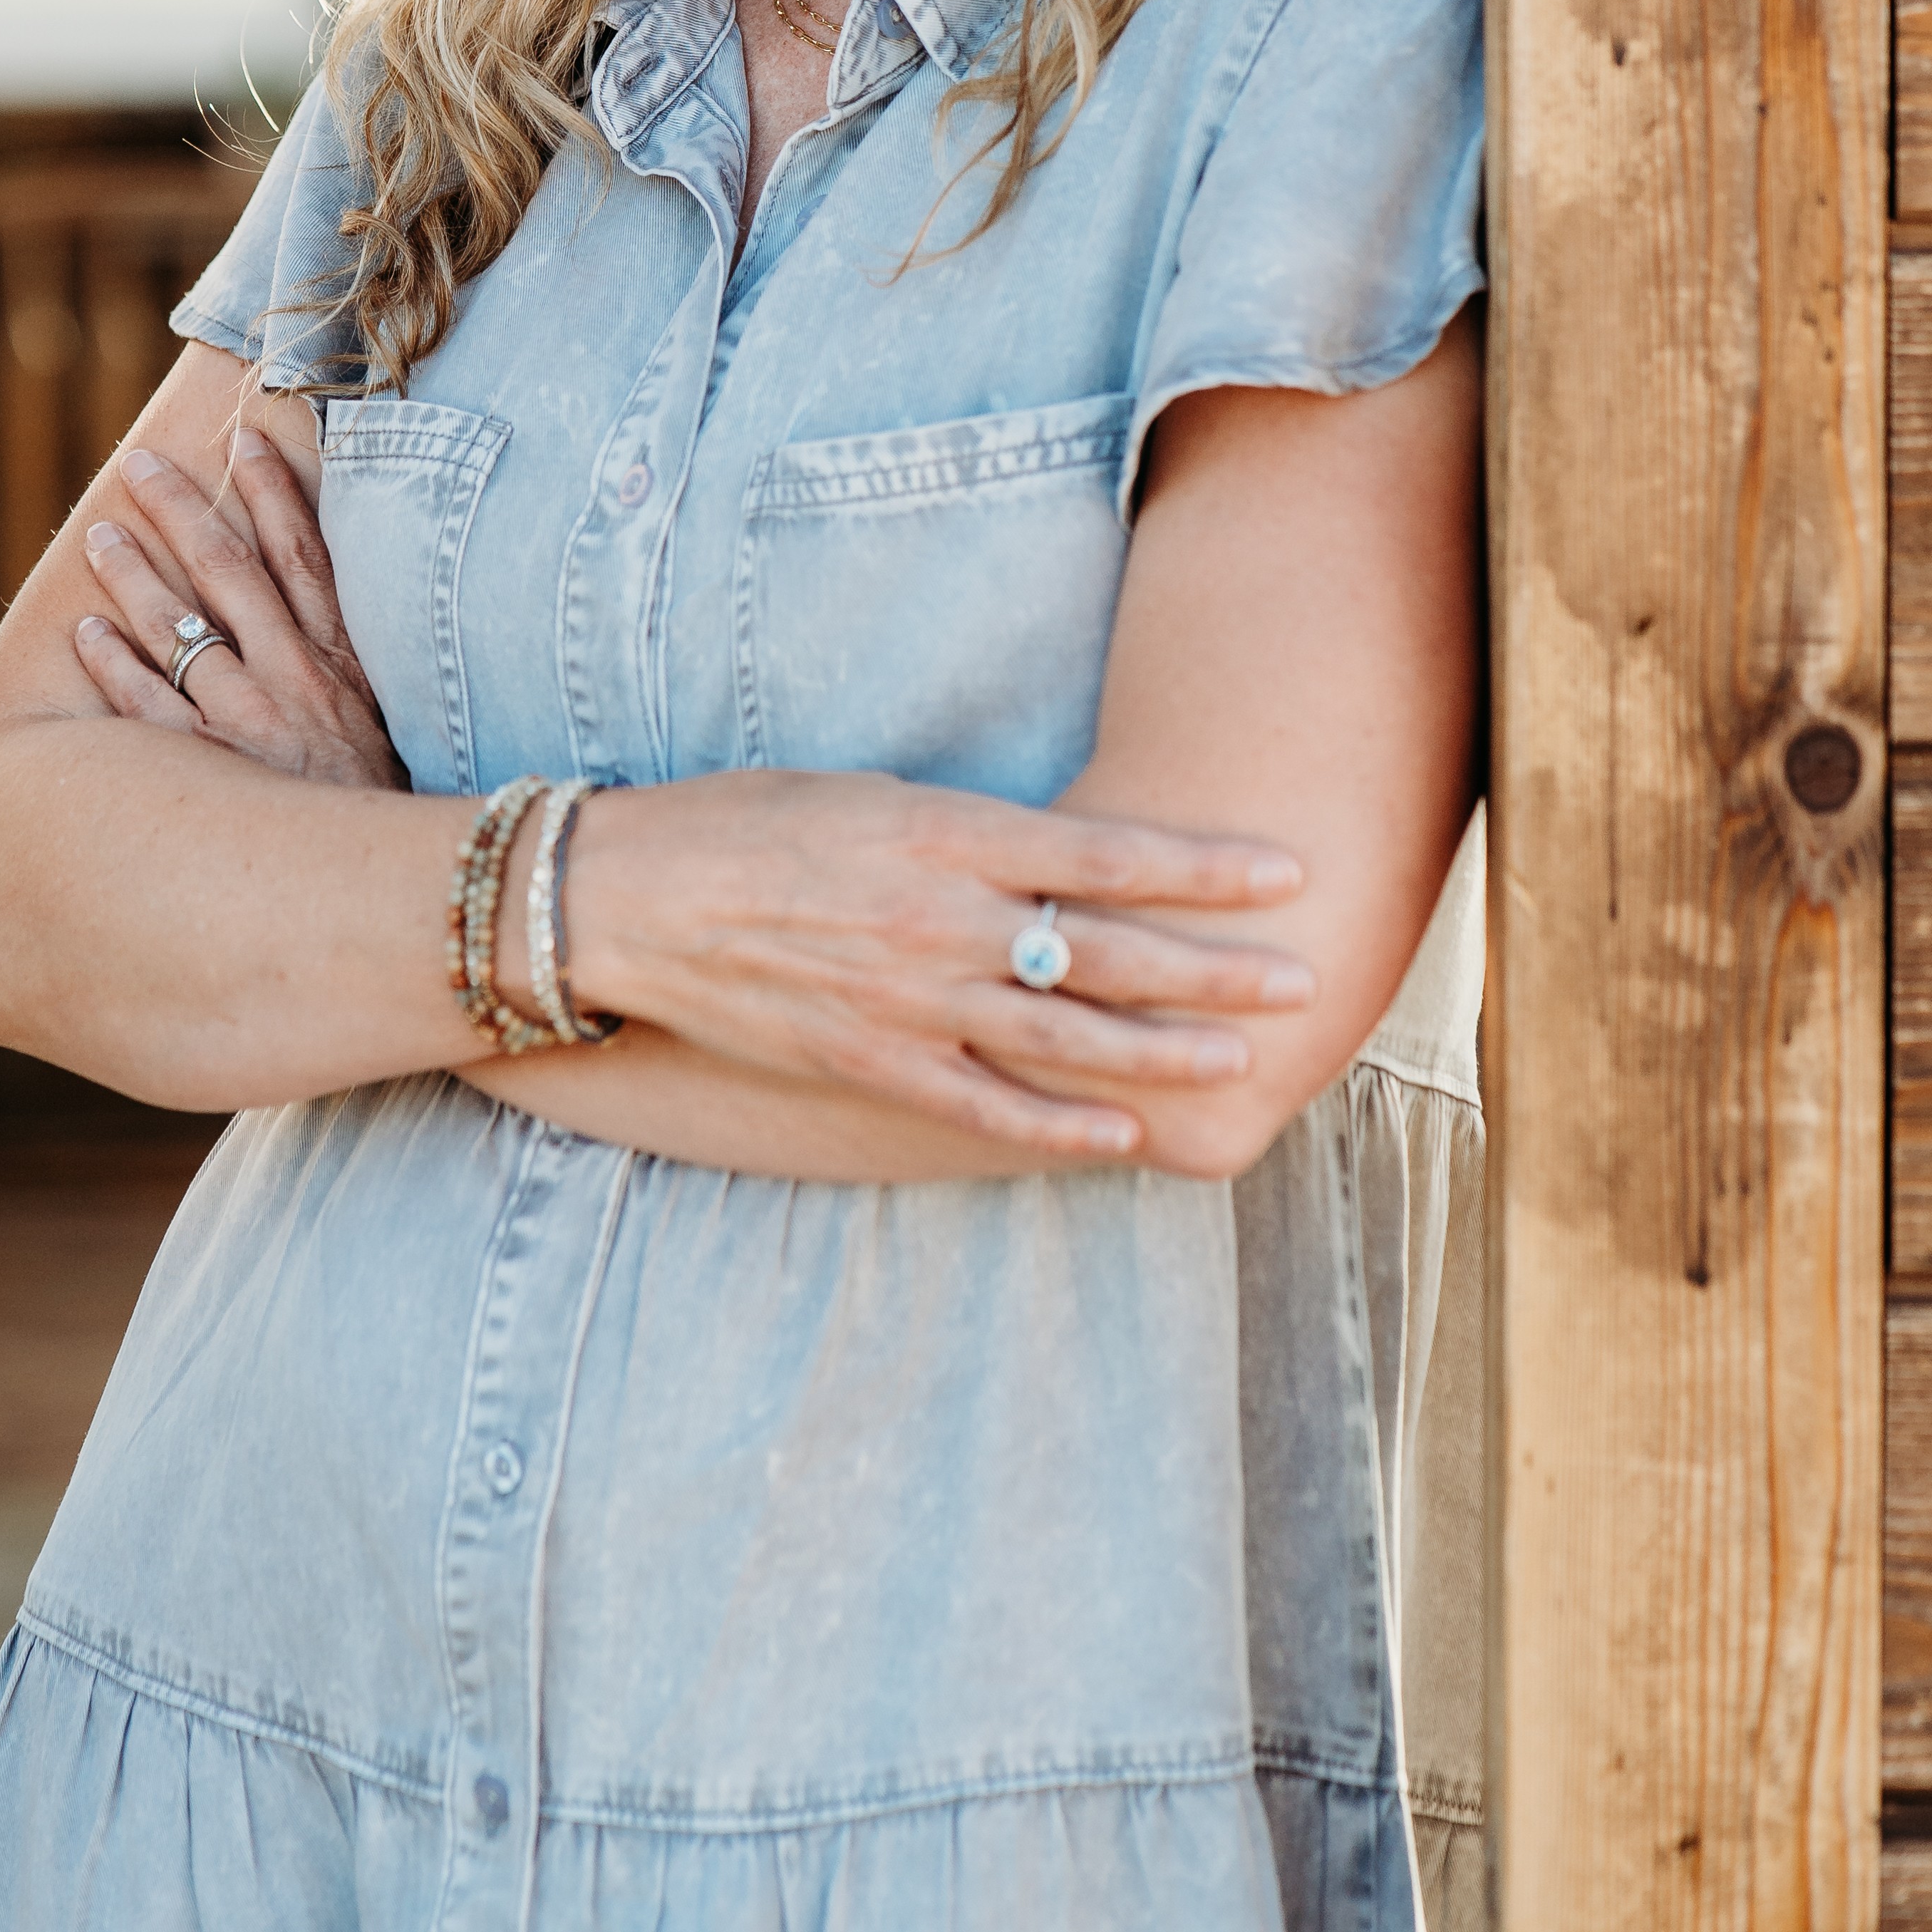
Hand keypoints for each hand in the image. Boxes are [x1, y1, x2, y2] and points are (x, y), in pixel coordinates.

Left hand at [75, 428, 406, 791]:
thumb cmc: (391, 825)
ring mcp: (250, 726)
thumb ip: (363, 690)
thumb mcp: (396, 743)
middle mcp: (297, 683)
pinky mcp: (211, 776)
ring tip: (99, 535)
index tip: (246, 440)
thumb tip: (343, 644)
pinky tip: (86, 632)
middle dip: (185, 512)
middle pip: (232, 575)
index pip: (307, 558)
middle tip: (140, 467)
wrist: (396, 902)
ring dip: (136, 577)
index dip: (275, 494)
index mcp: (348, 668)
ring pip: (181, 630)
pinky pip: (149, 709)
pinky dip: (115, 665)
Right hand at [560, 772, 1313, 1163]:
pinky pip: (983, 1106)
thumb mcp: (871, 796)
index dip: (1204, 866)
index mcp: (945, 831)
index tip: (1284, 871)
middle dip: (1216, 966)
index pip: (1107, 850)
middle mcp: (944, 918)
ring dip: (1161, 1049)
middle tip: (1301, 976)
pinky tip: (1119, 1136)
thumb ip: (969, 836)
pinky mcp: (870, 1064)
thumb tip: (1057, 860)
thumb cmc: (747, 823)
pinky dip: (1056, 1126)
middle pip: (1110, 949)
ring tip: (1241, 1058)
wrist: (630, 897)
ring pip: (1065, 1035)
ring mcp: (910, 1000)